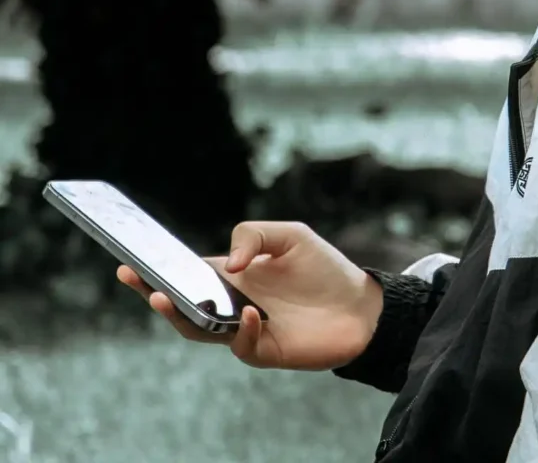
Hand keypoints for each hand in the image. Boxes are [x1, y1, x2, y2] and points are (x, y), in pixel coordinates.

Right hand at [117, 221, 382, 370]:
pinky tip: (250, 314)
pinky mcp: (264, 350)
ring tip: (166, 298)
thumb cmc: (324, 268)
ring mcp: (244, 329)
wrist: (360, 304)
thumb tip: (226, 264)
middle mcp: (231, 304)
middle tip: (136, 280)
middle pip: (182, 304)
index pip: (186, 273)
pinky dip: (241, 331)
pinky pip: (241, 345)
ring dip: (180, 317)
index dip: (158, 269)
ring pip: (199, 330)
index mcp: (232, 275)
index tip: (129, 260)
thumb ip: (253, 235)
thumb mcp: (290, 235)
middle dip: (154, 293)